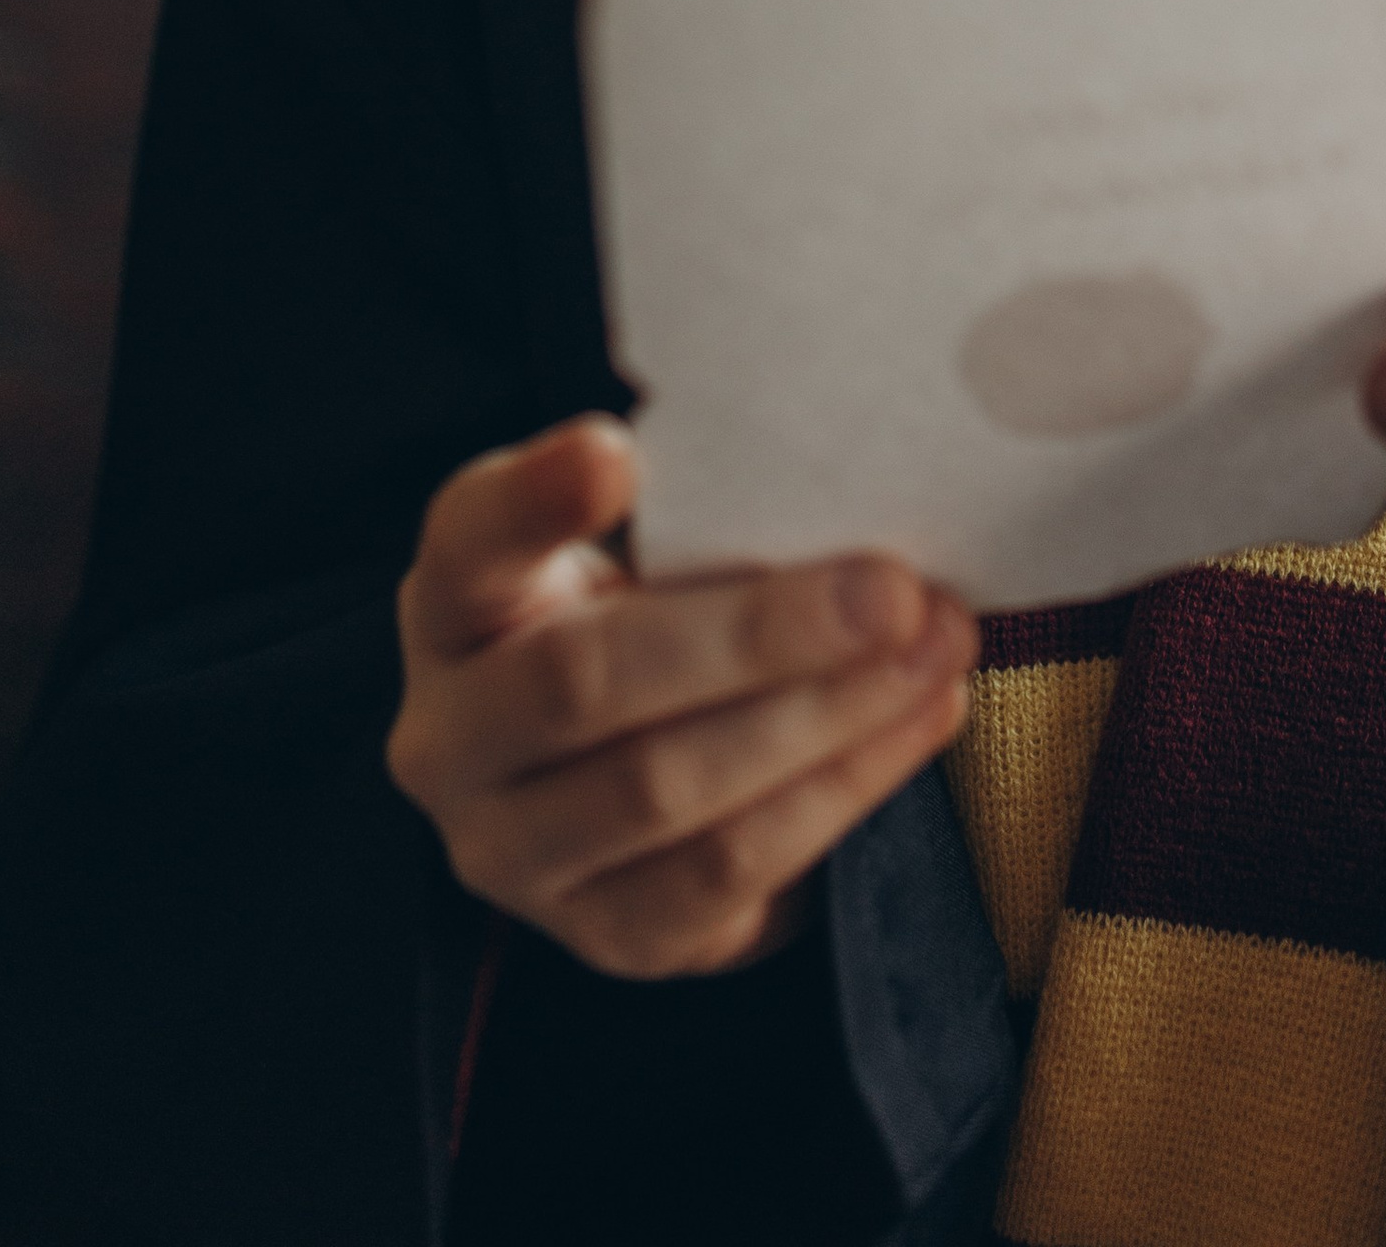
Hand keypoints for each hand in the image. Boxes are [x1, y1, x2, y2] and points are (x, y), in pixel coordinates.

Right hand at [386, 417, 977, 977]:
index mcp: (455, 603)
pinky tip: (918, 723)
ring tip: (935, 650)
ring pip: (664, 790)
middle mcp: (450, 738)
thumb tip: (849, 471)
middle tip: (893, 590)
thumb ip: (706, 508)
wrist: (625, 774)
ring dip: (825, 719)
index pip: (471, 538)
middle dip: (759, 634)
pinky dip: (838, 793)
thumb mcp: (644, 542)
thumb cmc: (649, 613)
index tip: (617, 450)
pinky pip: (724, 872)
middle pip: (585, 681)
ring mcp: (511, 854)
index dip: (536, 497)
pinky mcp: (603, 935)